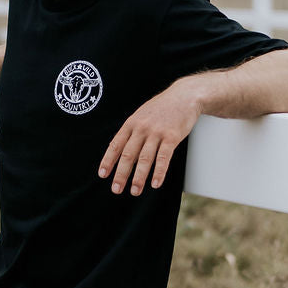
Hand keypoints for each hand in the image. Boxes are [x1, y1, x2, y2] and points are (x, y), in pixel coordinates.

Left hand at [98, 79, 201, 194]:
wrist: (184, 96)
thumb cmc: (162, 108)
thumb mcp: (141, 115)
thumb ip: (132, 132)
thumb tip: (122, 152)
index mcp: (131, 123)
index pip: (115, 145)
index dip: (108, 161)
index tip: (103, 174)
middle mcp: (141, 128)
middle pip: (128, 155)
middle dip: (121, 174)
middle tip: (116, 189)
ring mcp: (157, 132)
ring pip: (145, 159)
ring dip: (139, 177)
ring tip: (134, 191)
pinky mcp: (172, 136)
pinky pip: (164, 158)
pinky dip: (159, 172)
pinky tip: (155, 183)